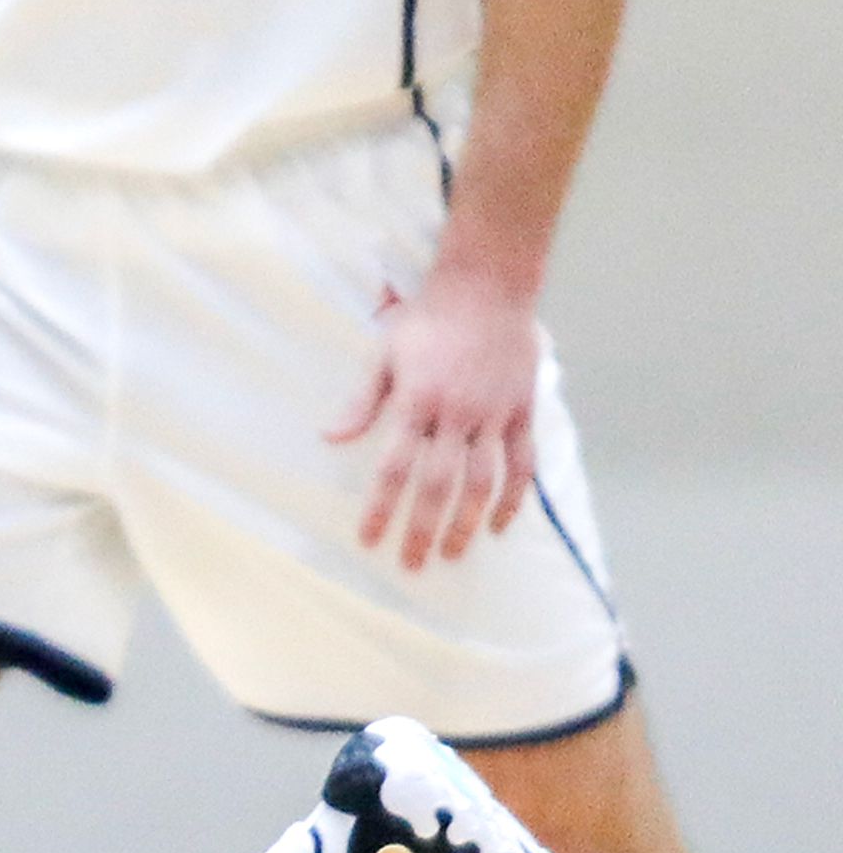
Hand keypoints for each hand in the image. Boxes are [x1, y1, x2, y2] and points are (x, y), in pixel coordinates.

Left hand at [330, 272, 543, 571]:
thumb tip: (330, 438)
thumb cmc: (427, 320)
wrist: (487, 287)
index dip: (381, 508)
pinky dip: (513, 496)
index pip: (394, 469)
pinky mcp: (523, 410)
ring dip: (468, 522)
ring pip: (483, 481)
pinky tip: (499, 524)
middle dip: (424, 529)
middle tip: (412, 565)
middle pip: (439, 486)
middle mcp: (456, 415)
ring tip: (454, 554)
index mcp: (415, 402)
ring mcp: (494, 414)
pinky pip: (522, 463)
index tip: (370, 540)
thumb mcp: (383, 354)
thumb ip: (360, 402)